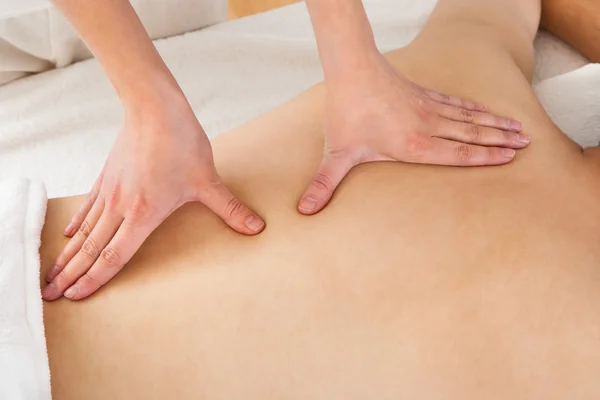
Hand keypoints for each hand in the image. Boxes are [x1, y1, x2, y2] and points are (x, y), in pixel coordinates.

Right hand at [43, 93, 264, 300]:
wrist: (155, 108)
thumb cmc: (182, 142)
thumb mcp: (208, 180)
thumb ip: (229, 209)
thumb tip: (256, 228)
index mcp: (144, 213)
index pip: (114, 255)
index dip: (95, 280)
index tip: (75, 297)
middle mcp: (121, 207)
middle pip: (90, 249)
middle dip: (69, 275)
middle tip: (48, 295)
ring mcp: (109, 192)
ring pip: (83, 231)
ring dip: (66, 255)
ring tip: (49, 274)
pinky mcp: (106, 177)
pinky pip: (87, 208)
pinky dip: (76, 224)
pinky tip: (68, 235)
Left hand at [297, 54, 528, 214]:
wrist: (351, 69)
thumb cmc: (346, 113)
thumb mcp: (336, 154)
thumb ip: (324, 184)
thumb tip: (304, 211)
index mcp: (412, 144)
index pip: (456, 153)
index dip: (483, 157)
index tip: (508, 158)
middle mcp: (427, 126)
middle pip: (471, 134)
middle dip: (499, 141)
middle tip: (526, 144)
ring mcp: (428, 107)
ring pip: (469, 117)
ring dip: (495, 124)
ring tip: (519, 130)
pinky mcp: (424, 94)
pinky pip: (457, 102)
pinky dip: (475, 108)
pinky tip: (487, 110)